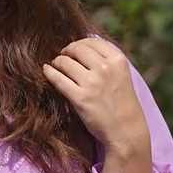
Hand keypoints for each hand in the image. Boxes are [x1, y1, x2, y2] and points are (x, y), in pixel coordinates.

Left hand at [42, 37, 148, 155]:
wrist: (126, 131)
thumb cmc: (123, 105)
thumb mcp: (122, 76)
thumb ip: (107, 62)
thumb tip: (82, 48)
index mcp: (118, 60)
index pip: (92, 41)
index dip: (79, 43)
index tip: (73, 49)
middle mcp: (106, 68)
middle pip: (77, 49)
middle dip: (66, 51)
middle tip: (62, 57)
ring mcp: (92, 83)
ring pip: (65, 62)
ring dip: (57, 62)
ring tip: (55, 66)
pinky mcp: (80, 98)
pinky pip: (58, 79)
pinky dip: (49, 72)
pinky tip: (46, 70)